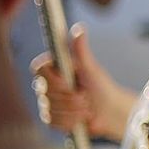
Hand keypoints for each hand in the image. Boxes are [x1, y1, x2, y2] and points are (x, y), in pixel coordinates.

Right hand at [31, 25, 129, 139]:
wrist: (110, 111)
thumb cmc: (101, 86)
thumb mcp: (91, 68)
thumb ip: (81, 50)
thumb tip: (79, 28)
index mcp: (55, 69)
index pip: (38, 69)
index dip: (53, 78)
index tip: (68, 82)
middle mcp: (47, 84)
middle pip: (45, 92)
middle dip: (70, 97)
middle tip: (86, 96)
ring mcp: (48, 102)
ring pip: (50, 108)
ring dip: (73, 110)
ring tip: (86, 107)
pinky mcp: (51, 118)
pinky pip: (52, 121)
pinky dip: (69, 121)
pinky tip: (80, 118)